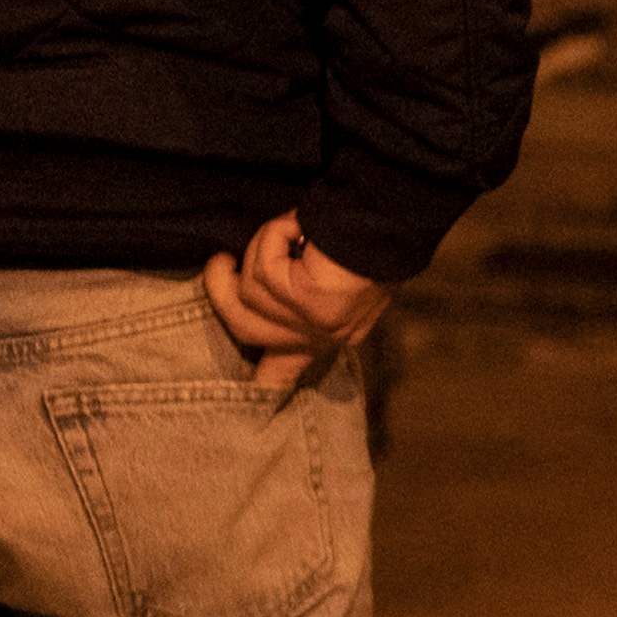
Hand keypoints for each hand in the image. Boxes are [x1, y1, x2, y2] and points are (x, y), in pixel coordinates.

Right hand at [202, 211, 393, 389]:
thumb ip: (309, 296)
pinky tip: (297, 223)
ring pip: (247, 292)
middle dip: (220, 291)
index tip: (248, 393)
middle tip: (222, 261)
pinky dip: (274, 234)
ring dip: (258, 248)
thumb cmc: (373, 246)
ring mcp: (312, 322)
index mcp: (331, 333)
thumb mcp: (344, 281)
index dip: (262, 379)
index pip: (286, 371)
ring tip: (284, 228)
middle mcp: (321, 335)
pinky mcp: (305, 300)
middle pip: (244, 330)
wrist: (396, 225)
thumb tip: (278, 287)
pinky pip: (264, 266)